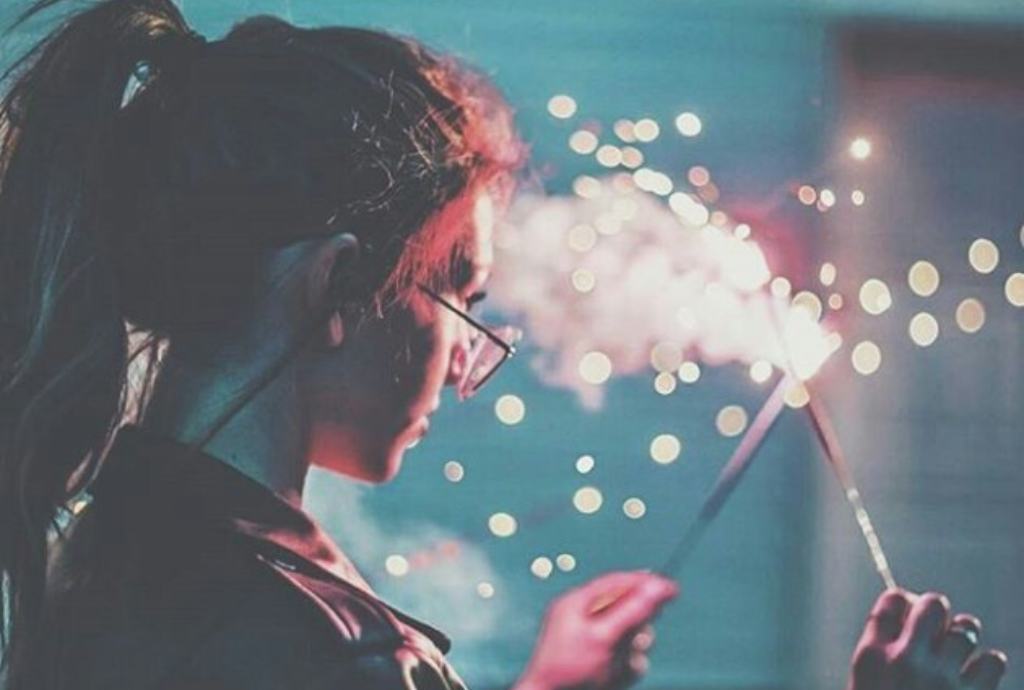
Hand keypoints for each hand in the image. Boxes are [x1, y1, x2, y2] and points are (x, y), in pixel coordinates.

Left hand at [515, 571, 677, 689]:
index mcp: (576, 603)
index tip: (672, 588)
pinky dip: (628, 667)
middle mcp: (584, 619)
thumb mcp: (602, 637)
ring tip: (621, 664)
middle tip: (636, 638)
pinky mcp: (600, 663)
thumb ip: (631, 611)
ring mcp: (592, 642)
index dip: (645, 583)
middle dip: (638, 624)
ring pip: (630, 635)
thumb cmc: (568, 671)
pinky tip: (616, 678)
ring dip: (633, 649)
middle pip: (627, 609)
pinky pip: (626, 658)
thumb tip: (656, 586)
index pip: (617, 583)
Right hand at [848, 589, 1007, 689]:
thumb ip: (879, 657)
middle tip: (935, 628)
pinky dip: (987, 664)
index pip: (892, 600)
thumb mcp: (863, 686)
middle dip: (935, 610)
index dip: (903, 598)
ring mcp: (943, 678)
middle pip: (932, 604)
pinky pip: (993, 661)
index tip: (908, 607)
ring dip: (963, 635)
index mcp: (870, 657)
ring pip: (966, 628)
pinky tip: (976, 673)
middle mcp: (906, 661)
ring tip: (956, 650)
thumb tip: (904, 627)